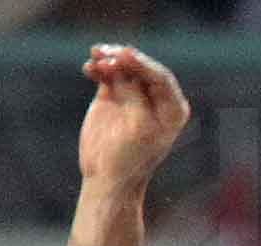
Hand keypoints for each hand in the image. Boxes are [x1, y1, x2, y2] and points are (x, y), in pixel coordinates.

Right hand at [77, 42, 189, 199]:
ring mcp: (133, 95)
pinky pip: (106, 74)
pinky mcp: (113, 95)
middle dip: (123, 59)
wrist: (107, 177)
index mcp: (172, 110)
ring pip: (122, 67)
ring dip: (108, 59)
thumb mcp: (137, 127)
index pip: (161, 78)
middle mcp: (156, 98)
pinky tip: (88, 69)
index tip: (125, 54)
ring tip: (94, 57)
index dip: (142, 63)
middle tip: (105, 55)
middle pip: (141, 67)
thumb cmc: (129, 158)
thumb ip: (134, 95)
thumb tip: (122, 69)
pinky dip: (98, 68)